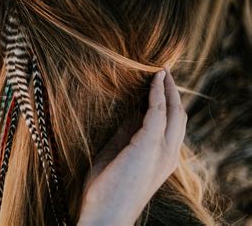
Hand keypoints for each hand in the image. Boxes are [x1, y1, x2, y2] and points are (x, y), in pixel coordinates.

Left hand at [77, 68, 187, 225]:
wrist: (105, 213)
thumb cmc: (108, 189)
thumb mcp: (118, 155)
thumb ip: (126, 136)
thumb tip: (128, 114)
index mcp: (162, 158)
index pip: (170, 125)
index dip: (167, 103)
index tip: (157, 85)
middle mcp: (168, 154)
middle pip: (179, 115)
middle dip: (173, 92)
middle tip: (163, 73)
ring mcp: (162, 150)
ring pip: (174, 111)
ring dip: (168, 89)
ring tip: (161, 72)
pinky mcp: (149, 144)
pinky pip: (158, 110)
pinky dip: (157, 93)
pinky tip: (153, 80)